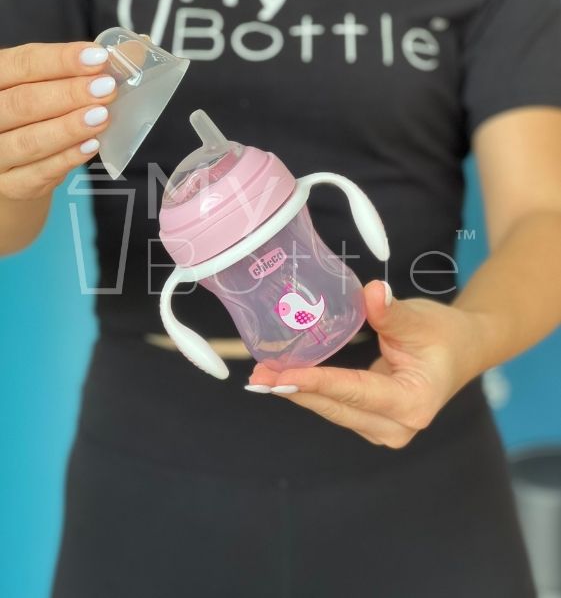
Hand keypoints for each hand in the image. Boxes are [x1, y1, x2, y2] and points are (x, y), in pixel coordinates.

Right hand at [0, 41, 115, 200]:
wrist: (14, 163)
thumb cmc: (36, 113)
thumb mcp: (53, 83)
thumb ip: (87, 67)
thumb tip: (137, 47)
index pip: (23, 63)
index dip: (61, 59)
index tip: (100, 58)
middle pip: (24, 102)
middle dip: (70, 94)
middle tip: (108, 88)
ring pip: (29, 141)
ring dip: (69, 128)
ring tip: (102, 117)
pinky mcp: (9, 184)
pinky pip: (37, 173)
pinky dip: (67, 159)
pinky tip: (91, 146)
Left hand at [246, 280, 488, 447]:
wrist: (463, 350)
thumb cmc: (444, 334)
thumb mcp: (420, 319)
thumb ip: (391, 312)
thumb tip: (370, 292)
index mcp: (413, 402)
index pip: (356, 392)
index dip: (318, 382)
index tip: (283, 375)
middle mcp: (398, 426)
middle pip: (337, 407)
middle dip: (296, 390)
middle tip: (257, 375)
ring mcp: (384, 429)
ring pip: (332, 410)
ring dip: (297, 392)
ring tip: (261, 376)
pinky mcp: (372, 422)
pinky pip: (336, 407)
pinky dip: (311, 392)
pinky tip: (283, 379)